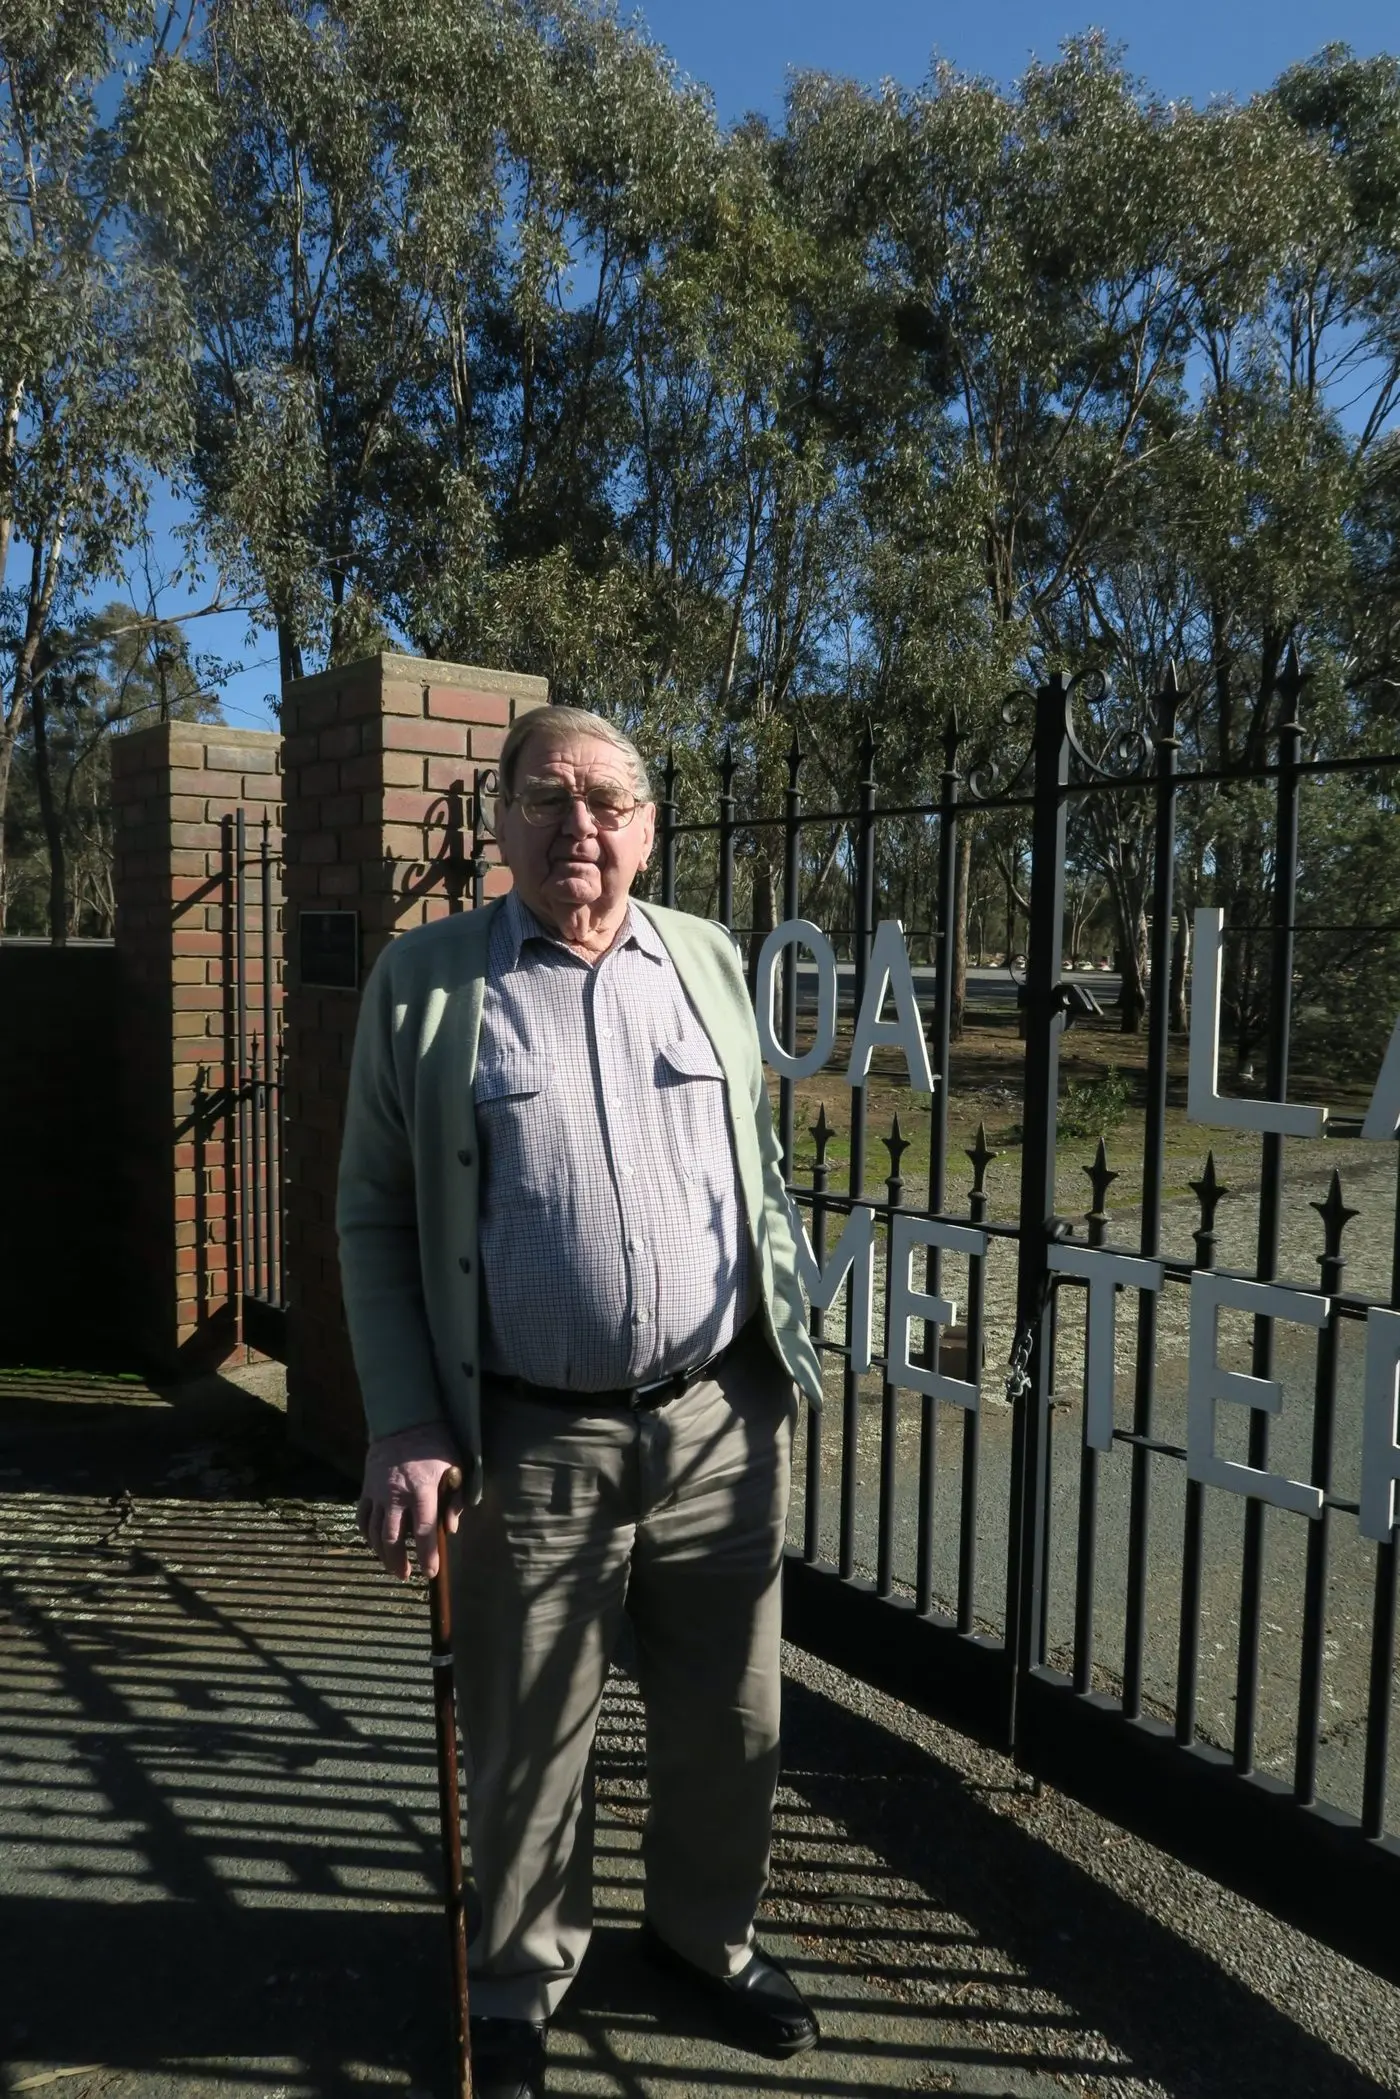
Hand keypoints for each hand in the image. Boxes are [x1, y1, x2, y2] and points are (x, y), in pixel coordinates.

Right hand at [357, 1423, 463, 1581]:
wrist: (403, 1422)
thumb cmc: (435, 1446)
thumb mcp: (455, 1467)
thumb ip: (455, 1500)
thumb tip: (450, 1529)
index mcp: (422, 1490)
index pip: (424, 1531)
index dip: (427, 1555)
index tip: (430, 1572)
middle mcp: (396, 1495)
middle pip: (392, 1538)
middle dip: (398, 1561)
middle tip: (406, 1575)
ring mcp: (377, 1493)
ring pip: (374, 1531)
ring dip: (382, 1553)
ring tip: (392, 1566)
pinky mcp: (366, 1489)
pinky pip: (362, 1518)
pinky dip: (367, 1535)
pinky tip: (375, 1545)